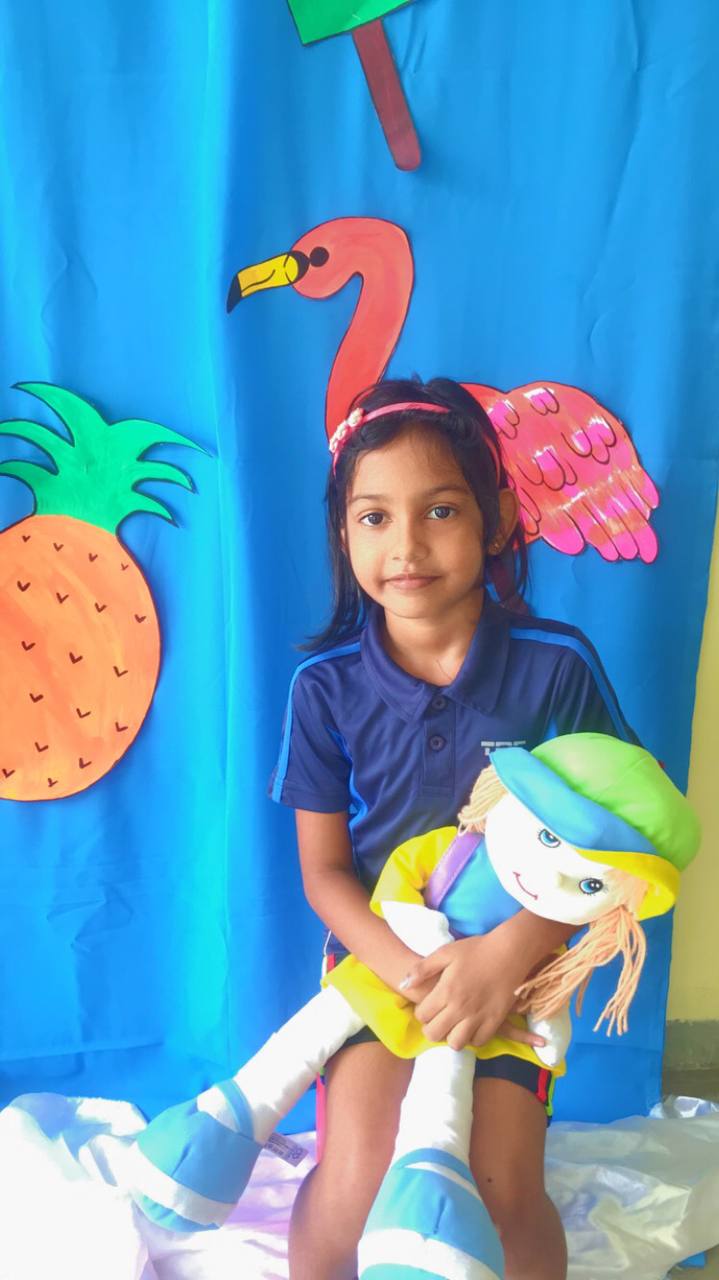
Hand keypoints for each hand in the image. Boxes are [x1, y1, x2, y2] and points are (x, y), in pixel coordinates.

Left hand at [399, 933, 546, 1051]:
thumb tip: (403, 985)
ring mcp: (478, 1016)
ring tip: (454, 1024)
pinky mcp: (495, 1021)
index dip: (422, 1012)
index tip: (429, 1006)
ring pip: (456, 1043)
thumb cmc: (476, 949)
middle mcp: (460, 1007)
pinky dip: (472, 1037)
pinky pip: (479, 1042)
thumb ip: (422, 969)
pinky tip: (471, 1025)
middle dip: (432, 1028)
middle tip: (439, 1018)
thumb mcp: (445, 952)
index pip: (422, 1015)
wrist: (509, 952)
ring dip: (452, 1036)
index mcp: (446, 990)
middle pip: (434, 1034)